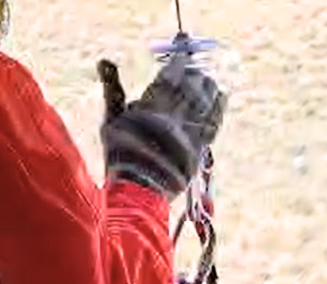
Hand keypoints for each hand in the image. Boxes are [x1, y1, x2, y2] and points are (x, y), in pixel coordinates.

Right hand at [97, 54, 227, 199]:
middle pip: (191, 87)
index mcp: (150, 109)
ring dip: (207, 87)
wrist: (137, 193)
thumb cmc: (118, 156)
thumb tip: (105, 61)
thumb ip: (112, 90)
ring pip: (205, 103)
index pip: (170, 76)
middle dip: (194, 71)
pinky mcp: (200, 149)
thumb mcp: (110, 121)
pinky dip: (218, 107)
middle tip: (195, 63)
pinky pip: (214, 122)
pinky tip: (221, 96)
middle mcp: (173, 119)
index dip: (178, 59)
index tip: (181, 47)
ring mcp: (189, 135)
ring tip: (207, 78)